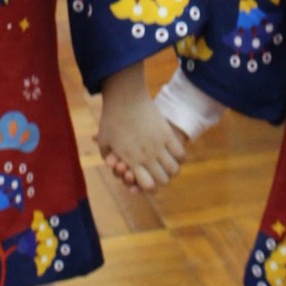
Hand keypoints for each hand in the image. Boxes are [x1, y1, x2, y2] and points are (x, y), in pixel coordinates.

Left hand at [95, 64, 186, 192]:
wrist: (124, 98)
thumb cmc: (111, 119)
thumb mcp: (104, 141)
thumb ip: (108, 157)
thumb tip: (112, 166)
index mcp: (130, 160)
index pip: (147, 186)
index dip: (149, 188)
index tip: (148, 182)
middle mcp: (146, 156)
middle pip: (163, 180)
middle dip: (161, 181)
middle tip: (159, 174)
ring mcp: (158, 146)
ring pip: (174, 169)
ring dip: (171, 170)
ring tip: (168, 165)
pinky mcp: (167, 134)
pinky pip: (181, 154)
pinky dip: (180, 158)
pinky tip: (175, 155)